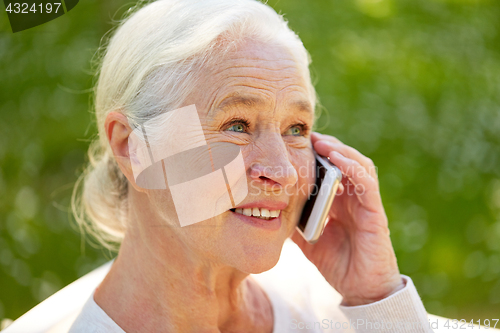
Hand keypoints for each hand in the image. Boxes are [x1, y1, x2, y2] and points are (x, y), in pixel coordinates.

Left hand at [291, 132, 404, 305]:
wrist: (360, 290)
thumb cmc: (337, 264)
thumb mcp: (308, 240)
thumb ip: (295, 223)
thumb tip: (271, 211)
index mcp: (340, 202)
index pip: (332, 168)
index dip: (319, 153)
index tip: (299, 142)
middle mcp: (355, 198)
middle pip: (346, 161)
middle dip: (329, 146)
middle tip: (310, 136)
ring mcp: (366, 204)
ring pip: (359, 166)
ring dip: (341, 151)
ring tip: (322, 143)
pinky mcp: (375, 214)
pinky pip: (367, 185)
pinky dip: (353, 168)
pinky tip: (338, 160)